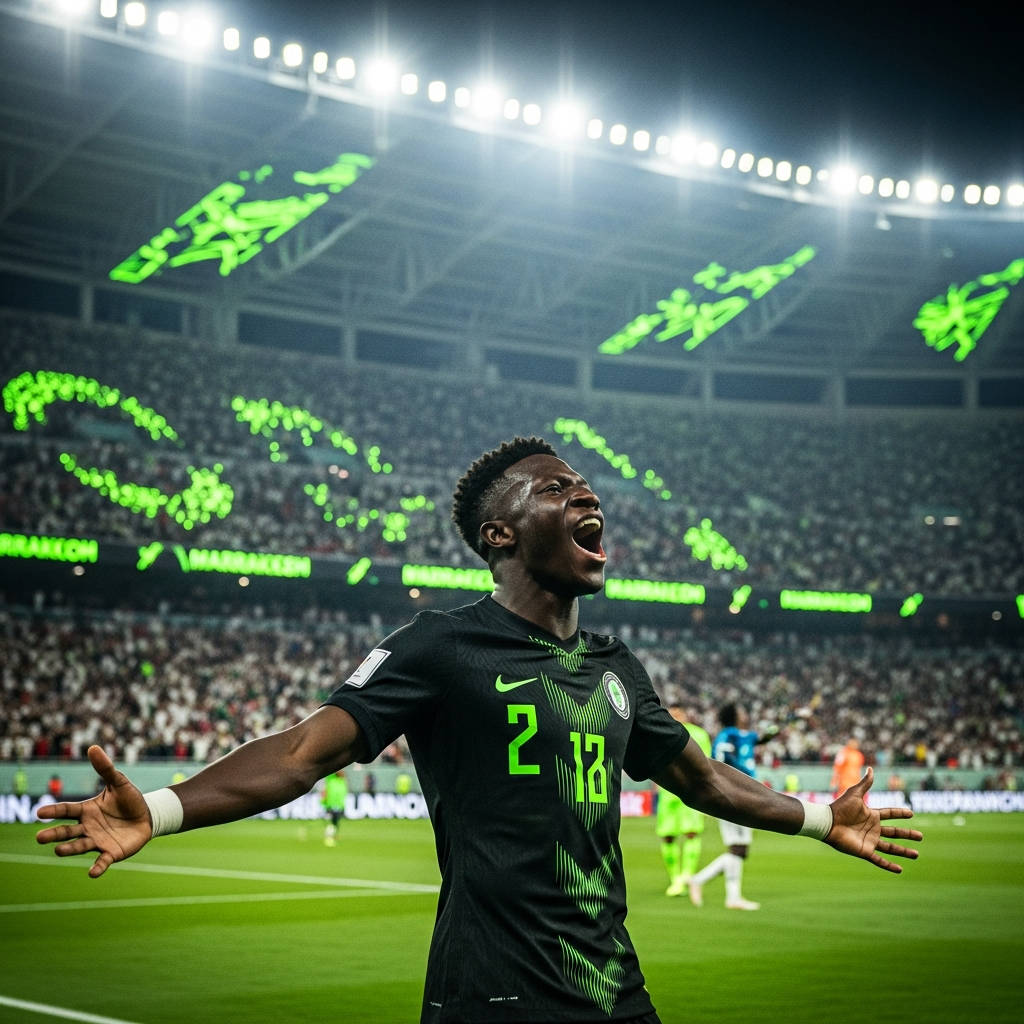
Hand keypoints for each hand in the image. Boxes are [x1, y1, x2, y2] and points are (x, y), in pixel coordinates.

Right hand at [36, 745, 151, 876]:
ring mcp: (98, 841)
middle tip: (40, 838)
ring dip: (69, 849)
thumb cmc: (129, 799)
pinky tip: (93, 873)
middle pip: (67, 832)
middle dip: (54, 835)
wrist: (148, 816)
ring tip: (58, 851)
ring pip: (80, 846)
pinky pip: (103, 861)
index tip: (39, 812)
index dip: (54, 811)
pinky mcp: (111, 853)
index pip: (67, 810)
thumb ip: (105, 768)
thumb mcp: (119, 782)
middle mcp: (88, 828)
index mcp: (87, 811)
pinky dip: (98, 867)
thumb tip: (93, 747)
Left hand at [825, 767, 921, 872]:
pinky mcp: (865, 851)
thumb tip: (871, 768)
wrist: (828, 823)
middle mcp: (872, 829)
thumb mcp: (855, 794)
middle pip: (894, 832)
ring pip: (890, 848)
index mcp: (871, 815)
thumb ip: (865, 783)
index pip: (889, 814)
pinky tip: (900, 870)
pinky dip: (889, 866)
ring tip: (916, 854)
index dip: (899, 813)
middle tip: (921, 836)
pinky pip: (879, 860)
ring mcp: (869, 841)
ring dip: (903, 851)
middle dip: (907, 835)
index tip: (911, 813)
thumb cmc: (840, 808)